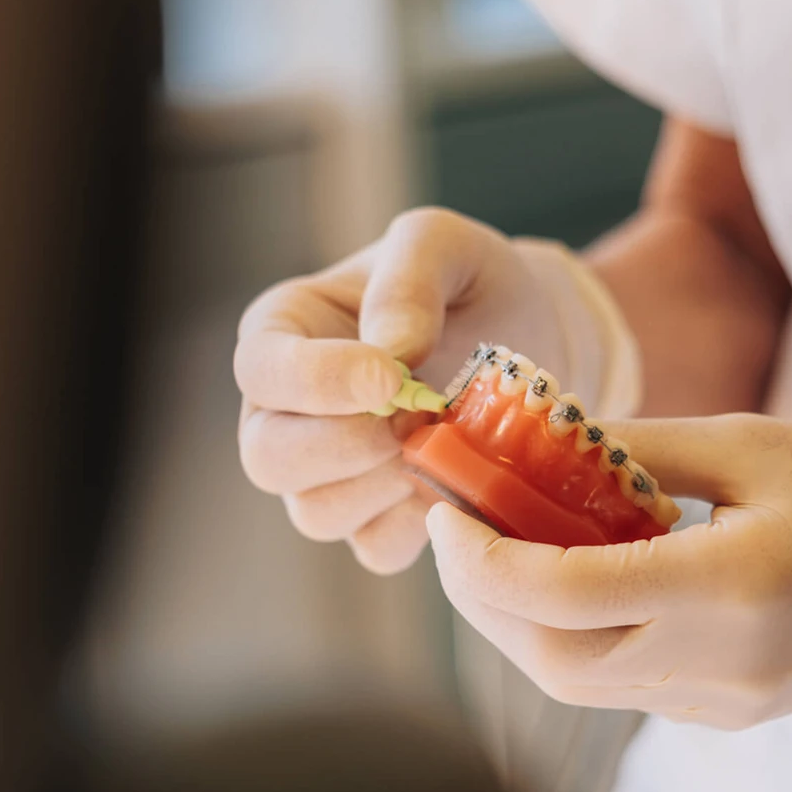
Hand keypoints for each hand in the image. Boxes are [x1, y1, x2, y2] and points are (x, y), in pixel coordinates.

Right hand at [234, 209, 571, 573]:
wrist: (531, 335)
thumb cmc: (472, 282)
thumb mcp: (445, 245)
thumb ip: (408, 281)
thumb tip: (389, 351)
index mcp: (284, 332)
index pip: (261, 371)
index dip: (316, 382)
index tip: (390, 376)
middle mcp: (288, 410)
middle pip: (268, 458)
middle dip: (345, 445)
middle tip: (419, 417)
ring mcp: (329, 473)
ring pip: (317, 512)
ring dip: (385, 486)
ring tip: (444, 439)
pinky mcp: (378, 518)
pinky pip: (376, 547)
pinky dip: (418, 523)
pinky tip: (456, 478)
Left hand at [427, 415, 791, 728]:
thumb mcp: (752, 443)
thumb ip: (638, 449)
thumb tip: (544, 444)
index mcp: (729, 587)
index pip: (563, 596)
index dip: (481, 562)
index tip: (445, 513)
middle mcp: (719, 664)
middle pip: (550, 660)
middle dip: (478, 601)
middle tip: (452, 534)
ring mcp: (723, 703)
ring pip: (577, 684)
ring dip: (518, 624)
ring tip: (495, 554)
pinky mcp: (726, 715)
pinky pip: (620, 685)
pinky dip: (573, 637)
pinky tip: (567, 583)